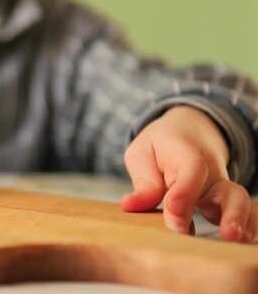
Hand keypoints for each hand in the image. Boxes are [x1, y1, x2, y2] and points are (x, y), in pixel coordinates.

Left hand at [121, 106, 256, 242]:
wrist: (187, 132)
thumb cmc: (159, 146)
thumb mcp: (142, 153)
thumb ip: (143, 180)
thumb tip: (130, 206)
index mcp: (186, 152)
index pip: (193, 169)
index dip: (184, 190)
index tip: (172, 209)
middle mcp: (211, 172)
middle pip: (228, 189)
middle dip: (224, 212)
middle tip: (201, 232)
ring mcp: (221, 189)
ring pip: (239, 203)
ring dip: (238, 222)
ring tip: (232, 239)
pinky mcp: (224, 203)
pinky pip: (243, 214)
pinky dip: (245, 227)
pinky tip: (239, 245)